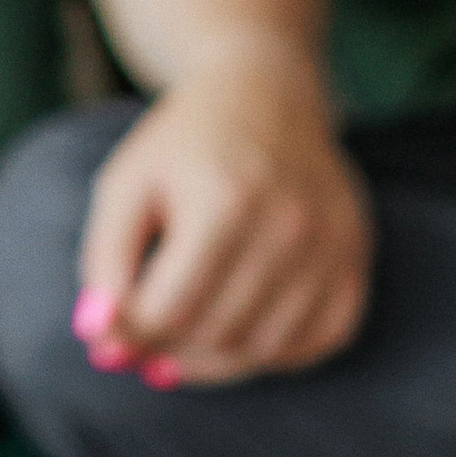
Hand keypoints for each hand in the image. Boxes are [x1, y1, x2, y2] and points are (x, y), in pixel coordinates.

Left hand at [76, 67, 371, 387]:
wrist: (267, 94)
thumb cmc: (184, 144)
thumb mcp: (126, 184)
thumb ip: (104, 261)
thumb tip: (100, 338)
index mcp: (225, 200)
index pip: (171, 309)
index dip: (130, 335)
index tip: (105, 338)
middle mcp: (289, 226)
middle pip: (217, 333)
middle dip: (166, 352)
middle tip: (137, 348)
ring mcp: (332, 245)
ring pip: (265, 349)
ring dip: (212, 362)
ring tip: (178, 343)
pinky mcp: (355, 259)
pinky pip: (317, 341)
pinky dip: (271, 354)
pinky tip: (234, 334)